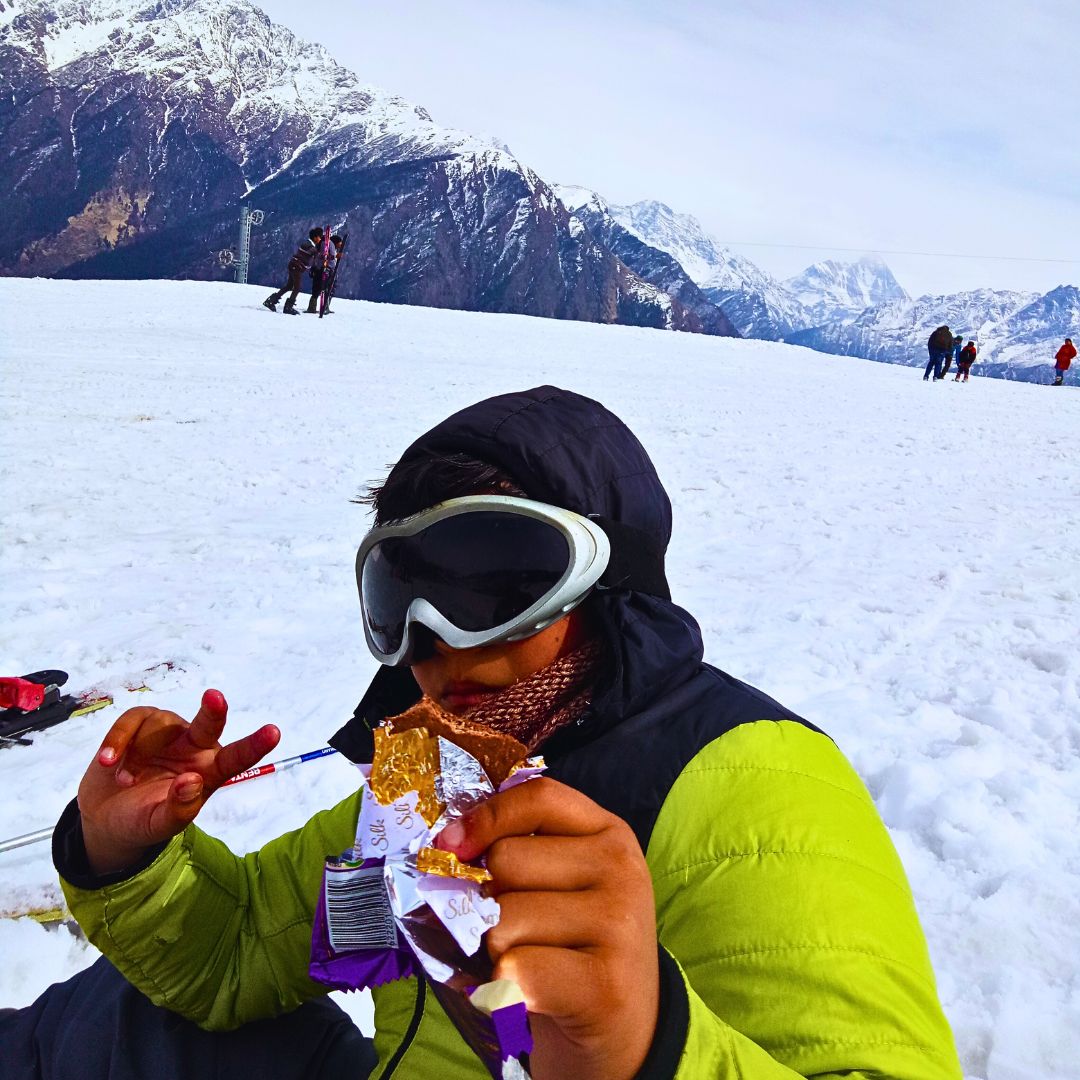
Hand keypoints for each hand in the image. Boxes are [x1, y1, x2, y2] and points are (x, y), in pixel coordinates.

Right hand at [77, 690, 279, 874]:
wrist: (105, 818)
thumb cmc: (142, 821)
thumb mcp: (160, 825)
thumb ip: (178, 808)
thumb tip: (192, 782)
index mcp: (208, 773)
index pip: (237, 758)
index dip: (255, 745)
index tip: (274, 732)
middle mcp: (193, 749)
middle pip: (209, 725)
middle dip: (214, 710)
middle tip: (215, 698)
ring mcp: (167, 736)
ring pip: (161, 721)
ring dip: (135, 748)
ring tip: (122, 782)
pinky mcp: (140, 727)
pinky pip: (133, 720)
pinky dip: (117, 740)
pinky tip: (108, 764)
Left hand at [436, 778, 658, 1079]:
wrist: (626, 1034)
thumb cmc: (574, 948)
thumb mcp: (561, 882)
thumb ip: (522, 849)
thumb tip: (448, 842)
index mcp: (609, 834)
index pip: (537, 797)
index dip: (486, 816)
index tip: (452, 844)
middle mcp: (622, 868)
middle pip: (507, 860)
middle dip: (493, 900)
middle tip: (522, 931)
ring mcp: (620, 925)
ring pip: (503, 918)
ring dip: (500, 949)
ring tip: (535, 964)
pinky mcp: (605, 985)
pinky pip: (516, 968)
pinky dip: (506, 988)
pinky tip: (533, 995)